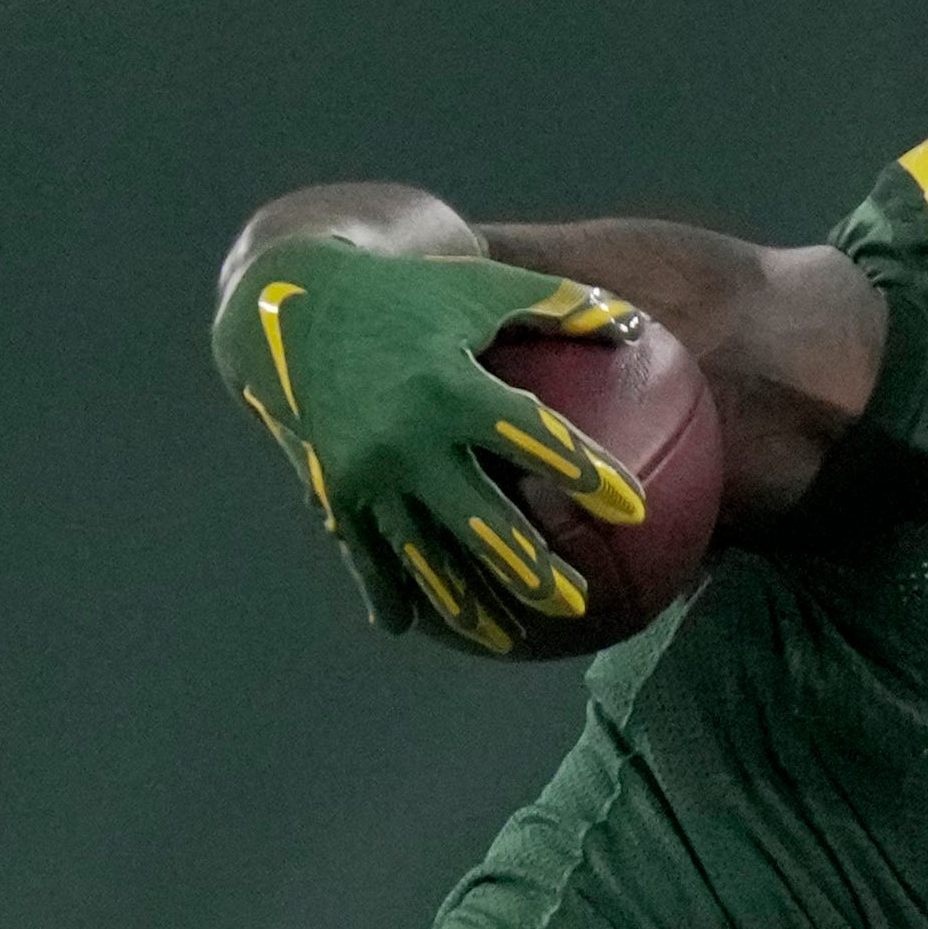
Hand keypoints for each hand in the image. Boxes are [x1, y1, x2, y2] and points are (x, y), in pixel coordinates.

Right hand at [213, 238, 650, 652]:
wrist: (290, 305)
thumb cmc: (407, 292)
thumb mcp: (480, 285)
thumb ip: (558, 307)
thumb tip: (637, 327)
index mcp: (447, 385)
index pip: (531, 437)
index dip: (585, 472)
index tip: (634, 509)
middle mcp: (405, 437)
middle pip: (480, 519)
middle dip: (529, 569)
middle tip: (577, 603)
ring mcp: (365, 473)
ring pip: (424, 554)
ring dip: (466, 605)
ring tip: (509, 642)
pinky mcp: (332, 491)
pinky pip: (363, 554)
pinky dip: (385, 591)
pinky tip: (409, 626)